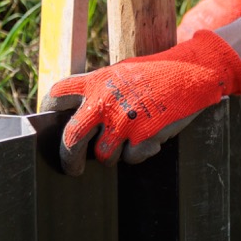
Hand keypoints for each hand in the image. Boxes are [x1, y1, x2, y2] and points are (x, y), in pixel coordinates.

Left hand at [42, 31, 240, 174]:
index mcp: (96, 82)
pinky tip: (152, 134)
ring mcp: (122, 121)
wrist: (193, 71)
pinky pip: (132, 158)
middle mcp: (104, 102)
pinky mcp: (142, 137)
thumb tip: (79, 117)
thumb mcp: (122, 74)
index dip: (47, 112)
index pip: (56, 96)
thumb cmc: (158, 73)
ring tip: (132, 136)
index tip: (48, 125)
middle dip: (69, 160)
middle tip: (74, 169)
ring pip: (104, 156)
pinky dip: (141, 152)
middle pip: (71, 139)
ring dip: (115, 154)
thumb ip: (100, 91)